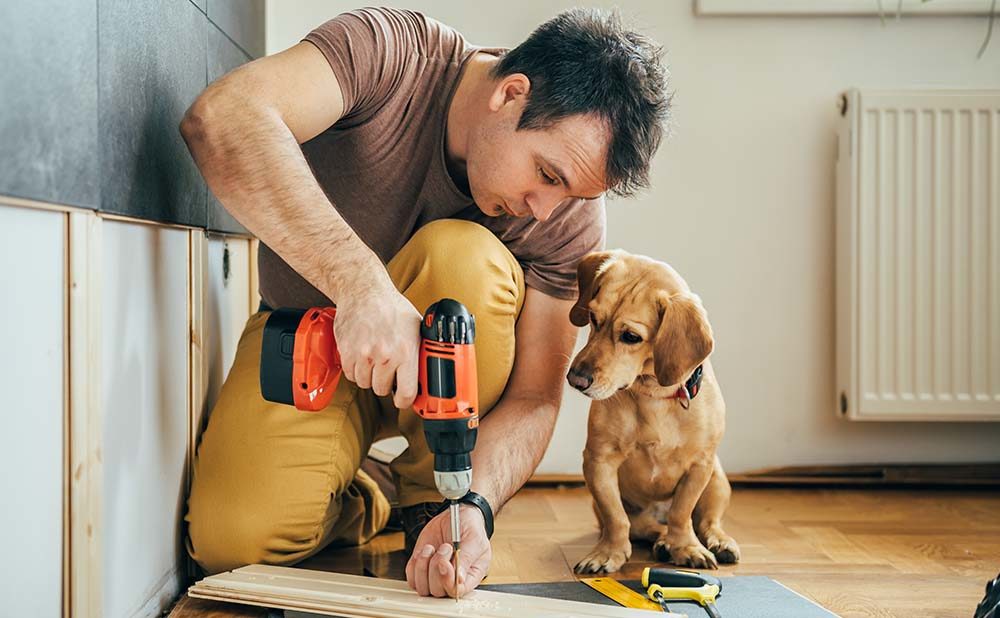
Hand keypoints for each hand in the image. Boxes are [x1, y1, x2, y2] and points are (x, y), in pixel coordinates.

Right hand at [334, 282, 420, 408]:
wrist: (364, 291)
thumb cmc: (391, 307)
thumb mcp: (416, 327)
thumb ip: (421, 351)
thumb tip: (429, 370)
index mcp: (405, 352)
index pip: (406, 393)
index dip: (405, 401)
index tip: (403, 400)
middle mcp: (385, 355)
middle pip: (382, 390)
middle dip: (386, 383)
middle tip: (388, 371)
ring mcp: (364, 355)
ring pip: (365, 383)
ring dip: (370, 376)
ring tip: (374, 361)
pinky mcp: (347, 352)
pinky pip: (350, 375)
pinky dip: (355, 370)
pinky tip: (362, 357)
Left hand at [405, 504, 491, 597]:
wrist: (456, 516)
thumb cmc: (470, 529)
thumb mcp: (474, 540)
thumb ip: (466, 559)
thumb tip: (459, 580)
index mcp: (469, 577)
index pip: (456, 592)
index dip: (448, 581)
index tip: (444, 563)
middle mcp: (451, 580)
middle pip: (437, 591)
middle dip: (436, 567)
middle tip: (445, 547)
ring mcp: (435, 576)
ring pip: (422, 587)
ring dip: (424, 566)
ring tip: (433, 548)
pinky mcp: (422, 569)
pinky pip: (412, 578)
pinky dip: (415, 564)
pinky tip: (425, 550)